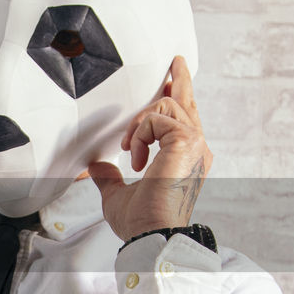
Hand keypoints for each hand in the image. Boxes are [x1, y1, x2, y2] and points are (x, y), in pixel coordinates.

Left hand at [88, 56, 212, 241]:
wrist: (151, 232)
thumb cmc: (142, 222)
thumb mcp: (118, 195)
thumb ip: (111, 177)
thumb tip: (98, 167)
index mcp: (185, 158)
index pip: (184, 120)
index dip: (175, 99)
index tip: (168, 85)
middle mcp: (196, 148)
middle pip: (188, 102)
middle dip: (180, 78)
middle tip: (175, 60)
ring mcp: (194, 143)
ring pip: (167, 104)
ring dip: (140, 123)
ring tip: (131, 149)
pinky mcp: (186, 141)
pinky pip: (156, 117)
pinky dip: (139, 134)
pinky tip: (136, 157)